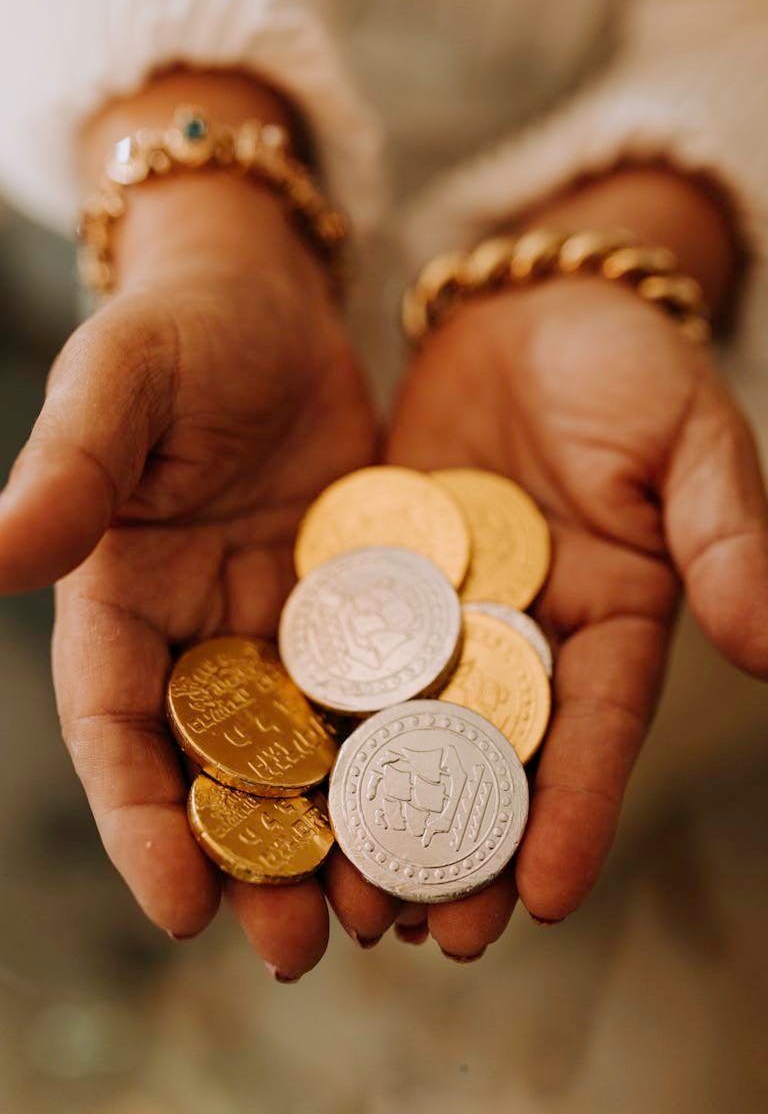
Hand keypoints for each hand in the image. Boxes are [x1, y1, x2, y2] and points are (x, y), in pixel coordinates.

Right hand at [0, 169, 374, 980]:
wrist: (270, 298)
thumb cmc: (179, 329)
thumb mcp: (119, 387)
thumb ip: (68, 473)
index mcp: (121, 599)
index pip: (117, 726)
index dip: (141, 820)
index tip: (181, 907)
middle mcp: (200, 628)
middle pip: (220, 764)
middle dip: (253, 860)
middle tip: (299, 951)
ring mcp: (284, 621)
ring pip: (309, 746)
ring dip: (338, 834)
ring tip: (382, 917)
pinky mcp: (359, 603)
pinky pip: (381, 687)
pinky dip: (403, 751)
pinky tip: (445, 807)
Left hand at [373, 275, 767, 955]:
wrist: (524, 308)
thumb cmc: (625, 363)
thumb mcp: (691, 438)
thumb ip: (730, 535)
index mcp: (611, 619)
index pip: (595, 731)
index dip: (574, 812)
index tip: (544, 897)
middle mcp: (522, 636)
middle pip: (495, 757)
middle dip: (467, 846)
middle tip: (430, 935)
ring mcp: (441, 614)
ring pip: (410, 730)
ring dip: (383, 812)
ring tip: (349, 898)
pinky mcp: (373, 581)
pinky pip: (345, 658)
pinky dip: (325, 721)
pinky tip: (292, 783)